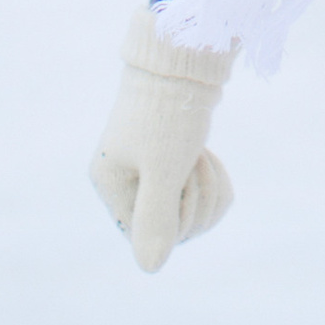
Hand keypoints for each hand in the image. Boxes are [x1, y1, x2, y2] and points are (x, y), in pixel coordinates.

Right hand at [89, 9, 234, 272]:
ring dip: (207, 187)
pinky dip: (215, 181)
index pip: (145, 236)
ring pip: (191, 214)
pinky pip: (202, 197)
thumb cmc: (169, 112)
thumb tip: (151, 268)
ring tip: (202, 153)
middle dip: (196, 198)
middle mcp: (125, 180)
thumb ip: (156, 219)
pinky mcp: (175, 160)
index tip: (181, 180)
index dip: (175, 218)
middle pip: (172, 228)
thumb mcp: (164, 168)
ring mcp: (150, 171)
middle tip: (195, 161)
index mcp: (110, 182)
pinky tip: (210, 156)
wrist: (187, 57)